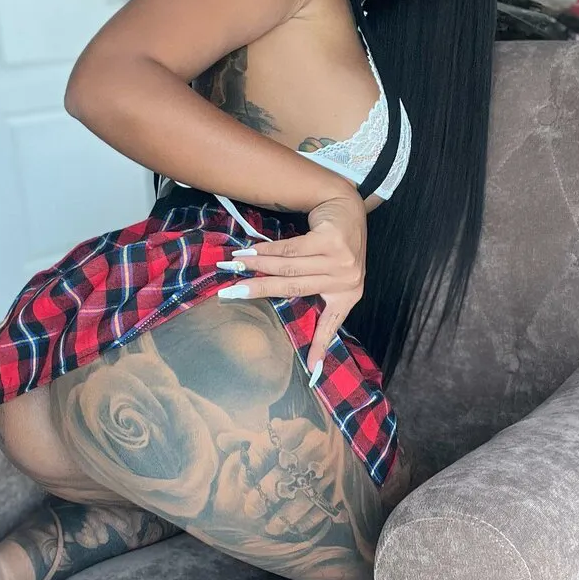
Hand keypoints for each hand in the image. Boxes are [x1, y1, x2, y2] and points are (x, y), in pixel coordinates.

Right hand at [216, 192, 366, 381]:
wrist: (348, 208)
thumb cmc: (336, 244)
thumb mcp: (333, 273)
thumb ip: (316, 289)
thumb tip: (282, 304)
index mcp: (348, 296)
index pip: (331, 324)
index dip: (319, 347)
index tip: (311, 371)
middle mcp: (346, 280)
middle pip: (293, 288)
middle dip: (258, 290)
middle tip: (229, 294)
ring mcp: (340, 260)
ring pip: (288, 267)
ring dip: (256, 266)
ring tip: (233, 265)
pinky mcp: (331, 240)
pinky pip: (290, 248)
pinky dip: (266, 250)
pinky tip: (248, 250)